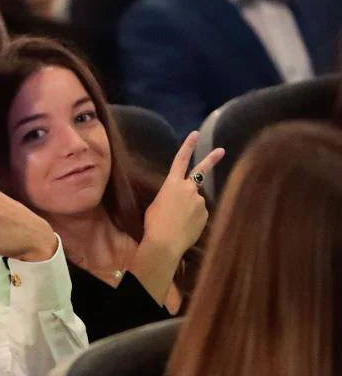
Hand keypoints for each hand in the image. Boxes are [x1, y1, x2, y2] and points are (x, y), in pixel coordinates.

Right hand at [142, 131, 224, 257]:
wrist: (165, 242)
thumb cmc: (154, 223)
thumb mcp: (157, 204)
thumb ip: (171, 197)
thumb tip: (182, 201)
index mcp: (172, 184)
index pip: (180, 160)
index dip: (187, 146)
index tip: (195, 133)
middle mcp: (188, 189)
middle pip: (201, 171)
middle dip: (212, 159)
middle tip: (221, 150)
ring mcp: (199, 201)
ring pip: (196, 202)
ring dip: (190, 208)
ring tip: (178, 222)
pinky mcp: (205, 215)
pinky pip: (199, 214)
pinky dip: (193, 219)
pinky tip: (184, 228)